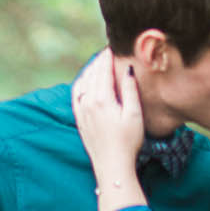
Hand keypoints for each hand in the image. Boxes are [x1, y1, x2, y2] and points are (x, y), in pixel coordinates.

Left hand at [71, 48, 145, 186]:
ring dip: (90, 69)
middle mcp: (88, 102)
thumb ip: (130, 89)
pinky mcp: (79, 119)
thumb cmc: (128, 141)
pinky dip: (81, 82)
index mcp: (102, 99)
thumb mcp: (134, 114)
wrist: (112, 165)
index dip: (108, 56)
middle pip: (93, 73)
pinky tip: (85, 80)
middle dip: (100, 59)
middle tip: (108, 49)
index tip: (113, 45)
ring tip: (99, 61)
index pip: (104, 70)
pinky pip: (75, 94)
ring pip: (83, 81)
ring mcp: (81, 110)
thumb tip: (127, 68)